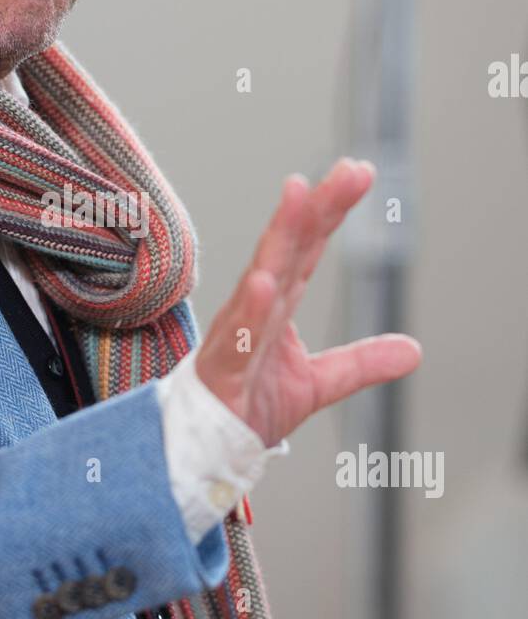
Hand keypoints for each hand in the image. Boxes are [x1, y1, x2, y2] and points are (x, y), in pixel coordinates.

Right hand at [194, 157, 421, 447]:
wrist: (205, 447)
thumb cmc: (248, 405)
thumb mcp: (318, 383)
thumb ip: (361, 363)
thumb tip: (413, 350)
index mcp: (278, 305)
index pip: (307, 248)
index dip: (330, 210)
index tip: (357, 172)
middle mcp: (255, 308)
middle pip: (288, 248)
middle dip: (315, 207)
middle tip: (346, 172)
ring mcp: (236, 333)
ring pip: (260, 277)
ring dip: (278, 237)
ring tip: (297, 200)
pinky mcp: (223, 368)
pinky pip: (238, 337)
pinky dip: (250, 311)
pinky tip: (263, 284)